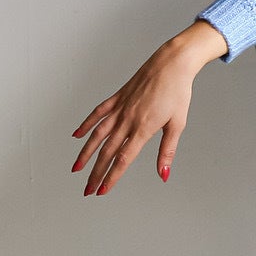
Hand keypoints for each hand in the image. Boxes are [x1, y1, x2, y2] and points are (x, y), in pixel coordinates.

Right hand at [70, 19, 227, 194]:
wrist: (172, 64)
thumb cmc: (178, 93)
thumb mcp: (177, 124)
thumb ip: (166, 151)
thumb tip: (164, 174)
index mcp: (143, 128)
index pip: (123, 159)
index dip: (112, 176)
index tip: (102, 190)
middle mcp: (127, 119)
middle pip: (107, 152)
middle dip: (96, 173)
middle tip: (87, 190)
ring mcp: (120, 108)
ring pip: (97, 134)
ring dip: (85, 153)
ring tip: (76, 168)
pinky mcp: (117, 97)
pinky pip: (97, 113)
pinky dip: (86, 124)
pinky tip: (77, 135)